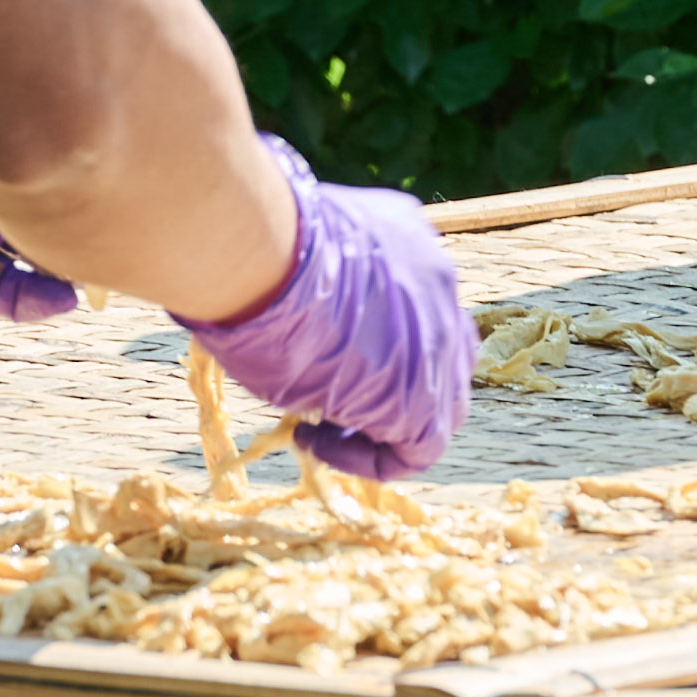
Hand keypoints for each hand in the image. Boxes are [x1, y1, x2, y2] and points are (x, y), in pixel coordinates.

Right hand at [196, 148, 472, 477]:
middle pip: (438, 350)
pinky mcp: (423, 396)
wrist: (258, 254)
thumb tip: (297, 318)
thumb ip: (323, 287)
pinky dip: (369, 457)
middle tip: (327, 399)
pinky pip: (417, 448)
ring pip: (438, 400)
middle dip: (388, 382)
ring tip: (316, 428)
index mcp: (410, 239)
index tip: (322, 352)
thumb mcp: (302, 257)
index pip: (415, 300)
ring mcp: (439, 341)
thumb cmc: (257, 244)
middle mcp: (438, 283)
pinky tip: (317, 443)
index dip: (375, 338)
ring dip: (379, 422)